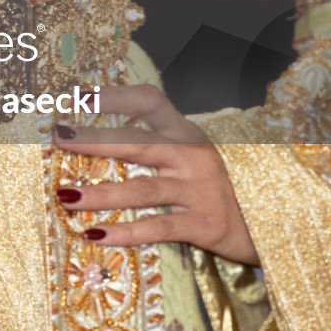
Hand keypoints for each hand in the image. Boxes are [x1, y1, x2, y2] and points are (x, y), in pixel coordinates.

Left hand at [54, 83, 258, 266]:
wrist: (271, 220)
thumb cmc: (220, 186)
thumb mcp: (194, 155)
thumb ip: (159, 145)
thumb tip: (100, 141)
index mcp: (187, 132)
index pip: (150, 100)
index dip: (115, 95)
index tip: (79, 95)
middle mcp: (192, 155)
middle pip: (137, 143)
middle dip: (95, 140)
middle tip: (59, 138)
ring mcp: (198, 189)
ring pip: (142, 189)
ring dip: (100, 194)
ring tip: (65, 196)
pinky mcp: (203, 223)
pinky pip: (158, 227)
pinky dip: (125, 232)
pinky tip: (96, 235)